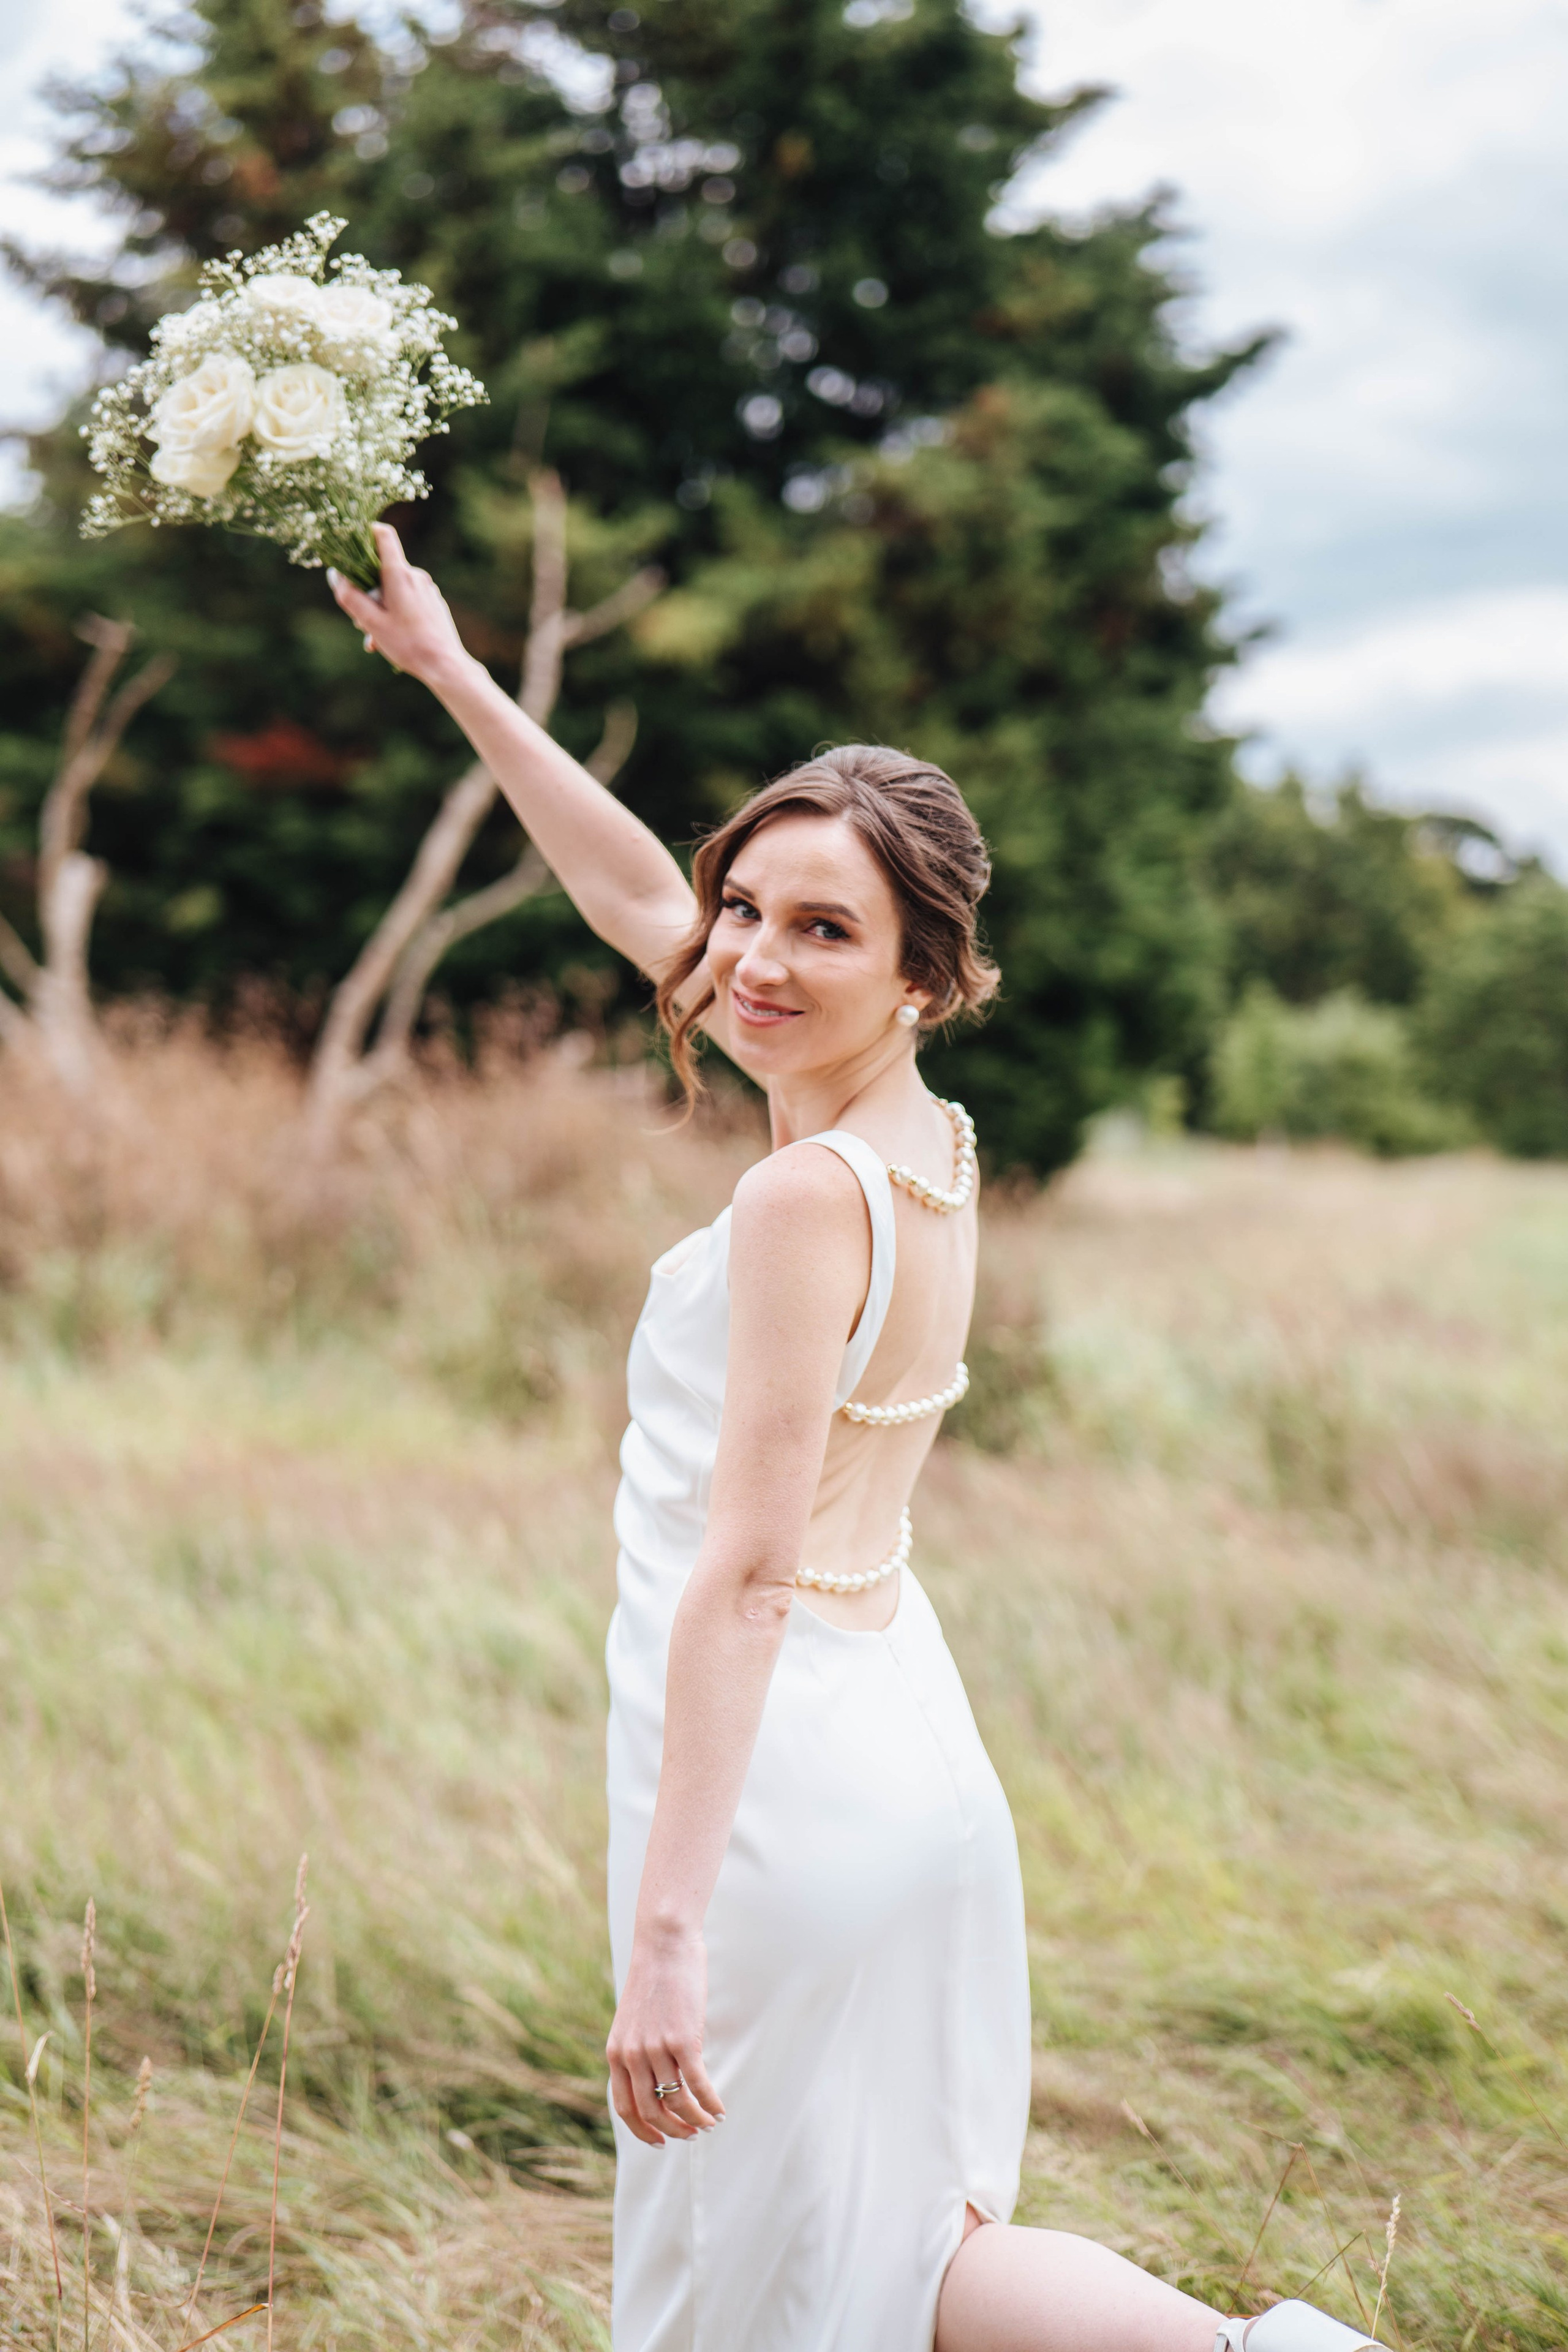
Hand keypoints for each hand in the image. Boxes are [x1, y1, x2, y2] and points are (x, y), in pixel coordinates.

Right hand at [327, 521, 470, 686]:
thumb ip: (349, 596)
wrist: (445, 665)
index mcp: (400, 574)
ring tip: (376, 639)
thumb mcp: (371, 622)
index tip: (352, 544)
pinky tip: (392, 640)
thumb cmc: (407, 644)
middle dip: (367, 593)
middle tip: (361, 623)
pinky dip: (395, 616)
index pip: (383, 535)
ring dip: (380, 611)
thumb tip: (334, 574)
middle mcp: (416, 576)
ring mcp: (427, 589)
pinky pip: (407, 602)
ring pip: (394, 591)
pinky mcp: (433, 602)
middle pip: (382, 571)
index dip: (366, 533)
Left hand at [606, 1923, 724, 2146]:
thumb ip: (638, 2050)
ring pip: (676, 2102)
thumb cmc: (655, 1980)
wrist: (664, 1945)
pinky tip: (719, 2109)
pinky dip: (710, 2103)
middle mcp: (631, 2055)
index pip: (624, 2107)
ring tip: (710, 2123)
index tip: (660, 2141)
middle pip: (651, 2111)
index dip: (642, 2130)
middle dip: (673, 2130)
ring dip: (695, 2120)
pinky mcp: (682, 2039)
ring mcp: (656, 2049)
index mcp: (616, 2052)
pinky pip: (697, 2085)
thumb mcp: (635, 2020)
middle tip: (691, 2134)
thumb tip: (657, 2081)